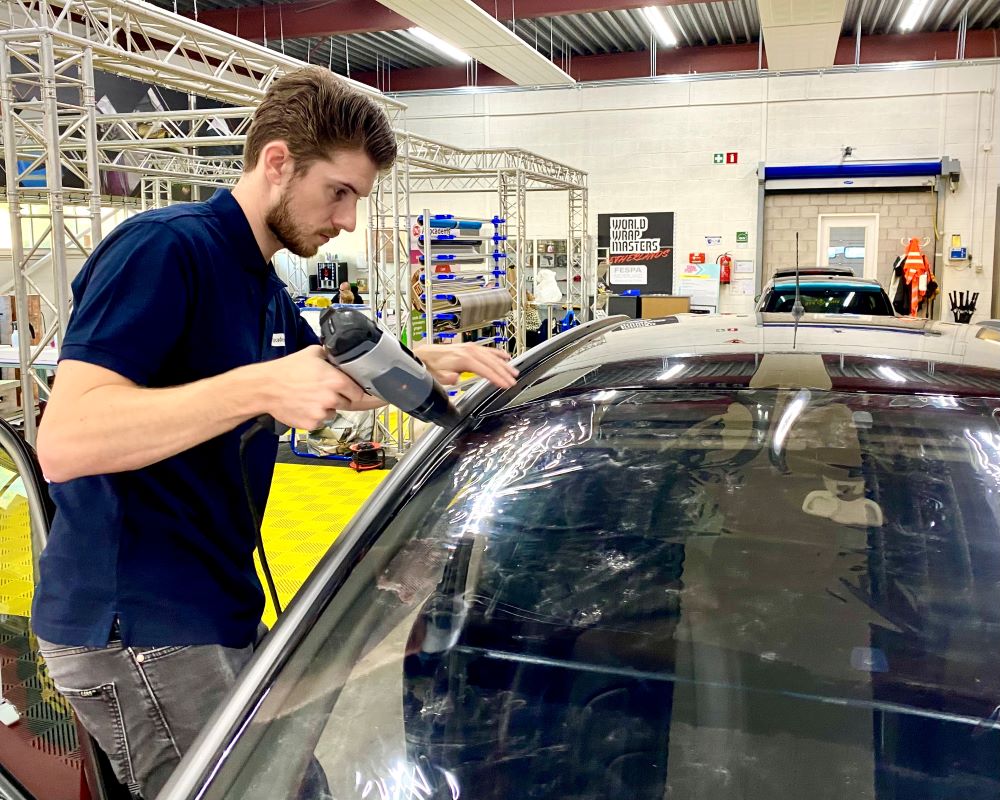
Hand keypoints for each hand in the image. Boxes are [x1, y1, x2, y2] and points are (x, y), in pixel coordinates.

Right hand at [258, 346, 383, 429]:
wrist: (266, 387)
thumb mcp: (312, 353)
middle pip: (347, 403)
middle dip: (339, 398)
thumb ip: (330, 356)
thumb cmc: (286, 370)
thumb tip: (339, 356)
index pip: (358, 392)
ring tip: (310, 398)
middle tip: (323, 391)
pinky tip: (304, 406)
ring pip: (333, 413)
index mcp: (337, 381)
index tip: (349, 390)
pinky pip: (320, 421)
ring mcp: (322, 413)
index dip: (353, 390)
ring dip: (326, 408)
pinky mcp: (312, 423)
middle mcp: (332, 398)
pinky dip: (314, 416)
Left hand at [412, 342, 518, 387]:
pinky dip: (498, 354)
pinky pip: (488, 350)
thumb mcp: (435, 376)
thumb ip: (446, 378)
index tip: (506, 384)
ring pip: (492, 356)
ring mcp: (470, 348)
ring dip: (504, 364)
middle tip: (514, 381)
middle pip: (491, 362)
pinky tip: (505, 356)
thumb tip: (455, 378)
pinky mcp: (469, 348)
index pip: (485, 369)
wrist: (424, 355)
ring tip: (514, 371)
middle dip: (504, 372)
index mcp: (463, 358)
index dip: (496, 377)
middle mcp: (468, 351)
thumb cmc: (430, 366)